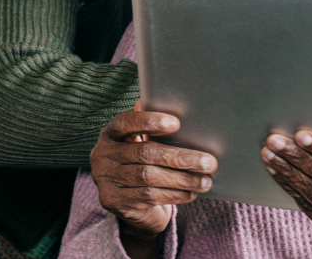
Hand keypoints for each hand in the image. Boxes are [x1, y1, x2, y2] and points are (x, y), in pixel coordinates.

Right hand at [90, 103, 215, 255]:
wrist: (127, 202)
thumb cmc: (141, 164)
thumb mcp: (142, 143)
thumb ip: (153, 128)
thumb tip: (183, 108)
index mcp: (110, 134)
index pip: (126, 123)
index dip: (150, 121)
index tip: (177, 123)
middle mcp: (102, 155)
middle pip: (144, 153)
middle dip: (180, 157)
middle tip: (209, 162)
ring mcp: (105, 179)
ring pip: (149, 177)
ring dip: (182, 179)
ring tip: (205, 181)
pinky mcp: (114, 201)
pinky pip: (148, 196)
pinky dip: (174, 195)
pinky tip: (191, 193)